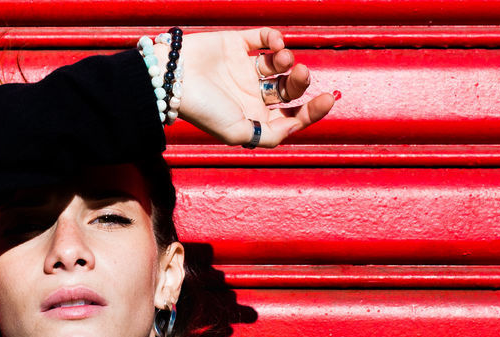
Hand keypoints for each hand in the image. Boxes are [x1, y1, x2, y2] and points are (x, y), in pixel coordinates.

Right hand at [153, 27, 335, 147]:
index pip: (292, 115)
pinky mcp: (236, 45)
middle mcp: (252, 95)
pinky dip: (274, 38)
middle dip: (300, 82)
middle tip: (301, 73)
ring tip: (282, 59)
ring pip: (279, 64)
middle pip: (289, 89)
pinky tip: (276, 42)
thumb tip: (294, 126)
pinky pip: (262, 39)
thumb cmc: (202, 110)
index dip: (313, 110)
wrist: (171, 78)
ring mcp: (244, 69)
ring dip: (288, 60)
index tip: (328, 99)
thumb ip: (268, 136)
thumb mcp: (237, 133)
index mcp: (255, 118)